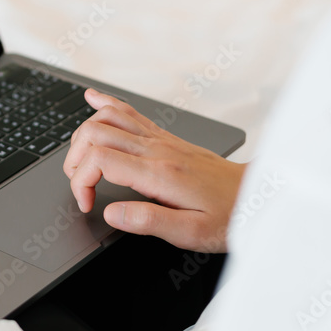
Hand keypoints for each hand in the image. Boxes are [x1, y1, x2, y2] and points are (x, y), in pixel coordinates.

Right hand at [63, 88, 245, 251]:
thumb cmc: (228, 216)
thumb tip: (111, 213)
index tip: (86, 204)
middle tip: (79, 185)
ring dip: (83, 135)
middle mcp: (157, 149)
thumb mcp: (190, 233)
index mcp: (159, 173)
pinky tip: (92, 98)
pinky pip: (129, 111)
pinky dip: (105, 103)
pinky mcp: (165, 137)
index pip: (100, 160)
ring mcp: (160, 139)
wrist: (256, 196)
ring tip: (78, 160)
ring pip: (107, 117)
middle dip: (74, 159)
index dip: (81, 182)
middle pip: (95, 133)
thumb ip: (148, 221)